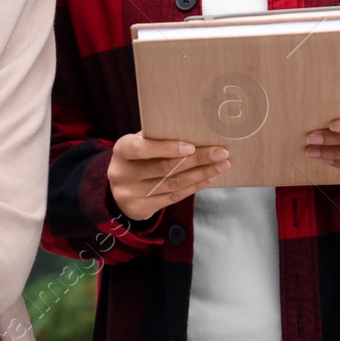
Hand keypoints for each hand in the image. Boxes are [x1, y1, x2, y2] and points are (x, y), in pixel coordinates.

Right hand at [106, 133, 228, 221]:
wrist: (118, 187)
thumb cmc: (136, 157)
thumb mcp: (139, 142)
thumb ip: (157, 138)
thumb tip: (194, 131)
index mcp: (121, 151)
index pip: (143, 149)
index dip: (167, 148)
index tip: (192, 146)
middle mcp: (122, 174)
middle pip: (164, 168)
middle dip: (197, 160)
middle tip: (220, 153)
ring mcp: (130, 194)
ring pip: (173, 184)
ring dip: (201, 175)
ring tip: (221, 166)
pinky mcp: (140, 209)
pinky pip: (173, 198)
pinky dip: (193, 188)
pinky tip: (208, 179)